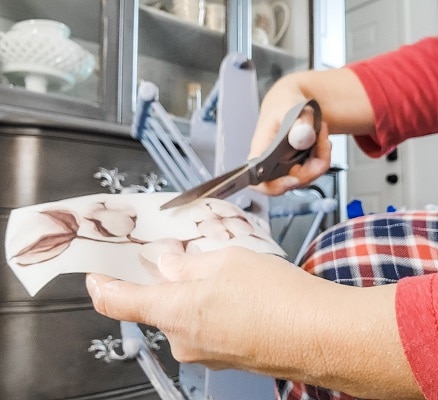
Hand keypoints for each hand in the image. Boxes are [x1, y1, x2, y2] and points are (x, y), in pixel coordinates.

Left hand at [86, 246, 419, 397]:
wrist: (323, 335)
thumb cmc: (278, 299)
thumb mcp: (226, 261)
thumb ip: (188, 263)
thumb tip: (170, 264)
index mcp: (175, 311)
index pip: (118, 301)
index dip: (102, 285)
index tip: (96, 275)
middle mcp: (184, 339)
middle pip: (158, 304)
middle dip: (166, 278)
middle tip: (183, 254)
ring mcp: (207, 352)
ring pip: (185, 313)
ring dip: (194, 291)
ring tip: (225, 272)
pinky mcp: (228, 355)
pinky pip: (207, 325)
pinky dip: (212, 306)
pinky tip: (239, 292)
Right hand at [249, 79, 331, 195]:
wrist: (292, 100)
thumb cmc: (283, 103)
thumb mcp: (290, 107)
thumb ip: (297, 122)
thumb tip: (302, 136)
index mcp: (261, 150)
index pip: (259, 180)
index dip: (274, 187)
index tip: (293, 179)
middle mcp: (270, 163)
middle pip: (289, 183)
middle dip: (311, 168)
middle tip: (321, 142)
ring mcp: (285, 166)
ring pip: (305, 178)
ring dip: (321, 158)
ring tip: (321, 134)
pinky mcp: (297, 166)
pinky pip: (313, 171)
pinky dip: (323, 156)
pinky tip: (321, 139)